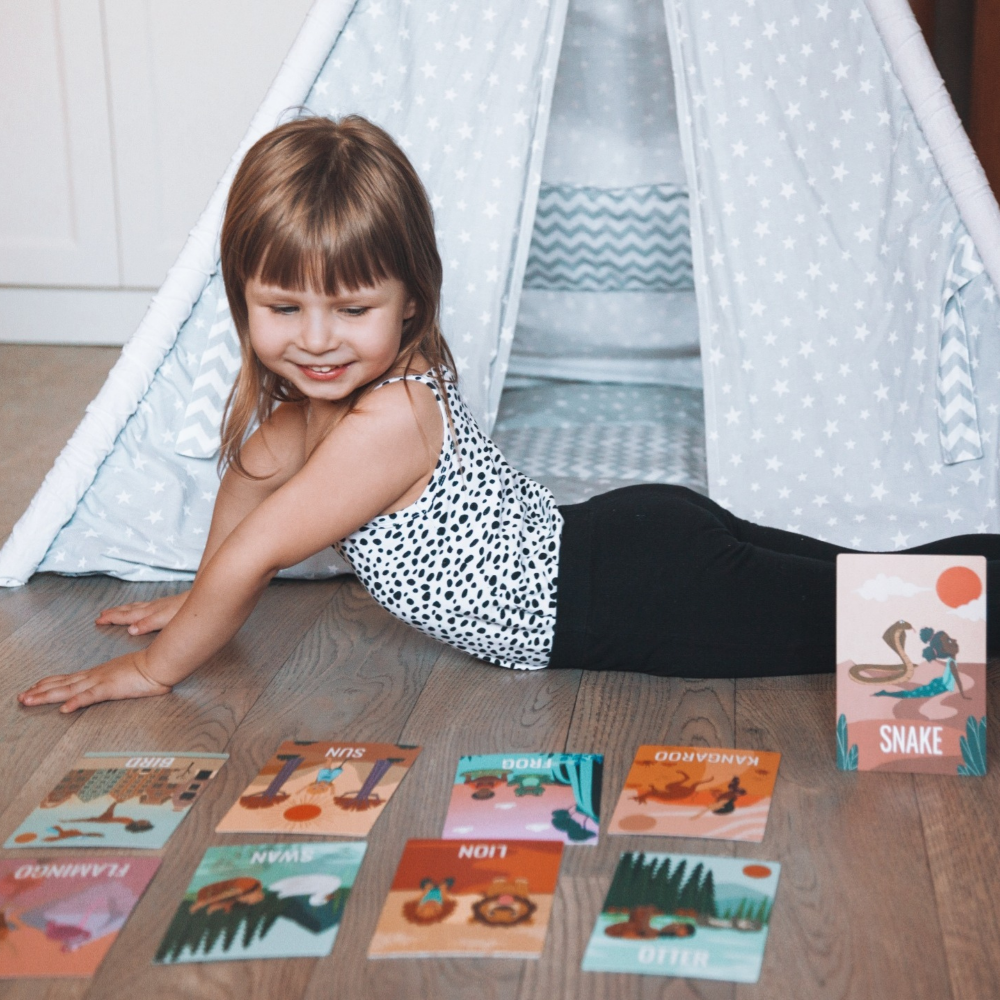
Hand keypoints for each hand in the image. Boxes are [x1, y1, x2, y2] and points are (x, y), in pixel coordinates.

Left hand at [17, 651, 172, 712]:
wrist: (161, 663)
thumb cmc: (151, 668)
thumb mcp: (132, 676)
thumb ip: (125, 682)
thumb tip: (127, 685)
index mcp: (101, 673)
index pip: (70, 679)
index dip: (51, 683)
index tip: (36, 686)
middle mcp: (96, 675)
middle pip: (62, 684)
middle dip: (40, 690)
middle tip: (22, 696)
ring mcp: (101, 681)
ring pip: (68, 690)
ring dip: (47, 695)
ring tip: (29, 700)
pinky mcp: (110, 688)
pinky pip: (90, 697)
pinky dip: (75, 702)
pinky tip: (64, 709)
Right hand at [95, 591, 188, 634]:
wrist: (204, 596)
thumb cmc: (186, 609)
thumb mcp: (166, 619)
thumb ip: (148, 624)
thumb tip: (130, 630)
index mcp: (149, 613)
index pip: (127, 616)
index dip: (112, 618)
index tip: (98, 620)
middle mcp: (152, 607)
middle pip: (129, 610)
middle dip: (114, 613)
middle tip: (101, 615)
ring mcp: (159, 604)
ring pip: (136, 606)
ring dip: (124, 609)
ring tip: (114, 610)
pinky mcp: (167, 604)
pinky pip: (145, 604)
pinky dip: (137, 606)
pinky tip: (140, 607)